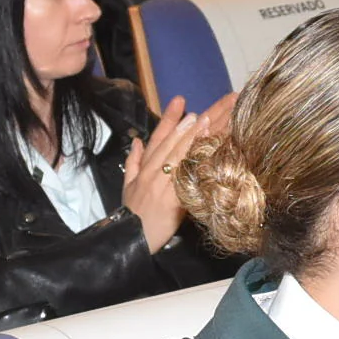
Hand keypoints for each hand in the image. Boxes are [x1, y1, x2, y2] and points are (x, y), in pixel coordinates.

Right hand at [121, 98, 214, 249]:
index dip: (169, 118)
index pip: (158, 137)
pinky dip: (195, 164)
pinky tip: (206, 153)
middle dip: (193, 123)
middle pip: (175, 142)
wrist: (131, 237)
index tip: (181, 101)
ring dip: (194, 136)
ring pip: (180, 155)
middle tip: (210, 106)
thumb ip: (134, 161)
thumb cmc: (133, 212)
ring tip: (208, 119)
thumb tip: (137, 141)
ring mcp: (162, 183)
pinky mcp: (172, 198)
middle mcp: (154, 171)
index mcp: (146, 167)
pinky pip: (185, 178)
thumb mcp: (129, 184)